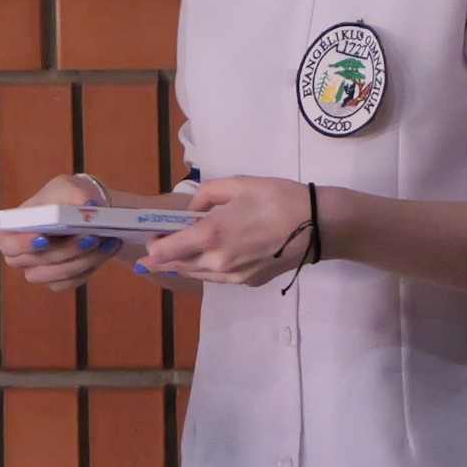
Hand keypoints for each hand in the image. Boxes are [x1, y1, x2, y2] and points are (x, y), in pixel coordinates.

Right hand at [0, 173, 123, 291]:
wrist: (89, 214)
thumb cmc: (68, 198)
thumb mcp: (68, 186)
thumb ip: (74, 193)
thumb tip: (89, 205)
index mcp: (14, 229)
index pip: (8, 243)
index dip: (23, 244)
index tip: (44, 238)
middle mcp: (23, 255)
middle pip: (38, 262)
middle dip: (67, 250)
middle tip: (91, 236)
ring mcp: (41, 271)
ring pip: (60, 274)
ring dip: (85, 258)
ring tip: (107, 240)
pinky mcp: (60, 281)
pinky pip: (74, 281)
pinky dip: (93, 265)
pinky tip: (108, 248)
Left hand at [139, 177, 315, 286]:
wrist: (318, 225)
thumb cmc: (277, 198)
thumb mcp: (238, 184)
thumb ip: (208, 195)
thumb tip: (194, 211)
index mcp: (212, 235)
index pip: (169, 249)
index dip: (154, 248)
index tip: (148, 242)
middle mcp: (219, 261)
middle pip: (180, 266)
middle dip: (163, 261)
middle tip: (150, 258)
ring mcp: (235, 276)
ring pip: (199, 275)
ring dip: (183, 268)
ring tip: (171, 262)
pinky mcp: (249, 282)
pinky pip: (218, 278)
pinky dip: (205, 271)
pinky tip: (203, 264)